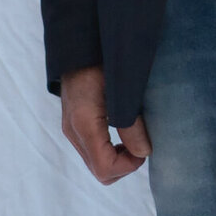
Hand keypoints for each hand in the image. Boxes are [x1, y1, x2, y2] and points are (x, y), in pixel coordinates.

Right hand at [60, 66, 151, 185]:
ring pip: (95, 164)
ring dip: (118, 158)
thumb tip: (144, 152)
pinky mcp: (73, 124)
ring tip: (134, 136)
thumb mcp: (123, 90)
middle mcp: (72, 130)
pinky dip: (110, 150)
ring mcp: (70, 128)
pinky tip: (123, 131)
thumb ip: (131, 123)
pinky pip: (92, 151)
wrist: (81, 43)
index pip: (105, 168)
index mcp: (83, 123)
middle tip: (141, 143)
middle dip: (125, 165)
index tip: (145, 148)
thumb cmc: (104, 60)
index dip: (130, 166)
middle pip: (100, 172)